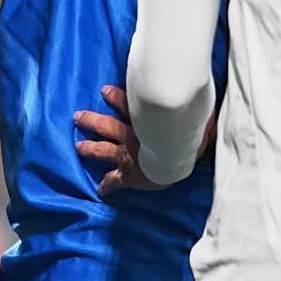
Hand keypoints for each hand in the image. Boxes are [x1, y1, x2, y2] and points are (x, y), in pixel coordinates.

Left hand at [74, 86, 216, 196]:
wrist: (176, 157)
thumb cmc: (186, 134)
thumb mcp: (191, 114)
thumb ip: (193, 106)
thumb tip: (203, 96)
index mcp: (143, 119)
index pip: (128, 103)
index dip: (116, 96)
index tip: (104, 90)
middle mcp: (130, 135)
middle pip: (106, 125)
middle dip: (91, 120)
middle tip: (78, 116)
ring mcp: (126, 155)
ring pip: (102, 149)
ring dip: (89, 148)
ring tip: (78, 146)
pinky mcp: (128, 174)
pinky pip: (114, 180)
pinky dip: (107, 185)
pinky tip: (101, 190)